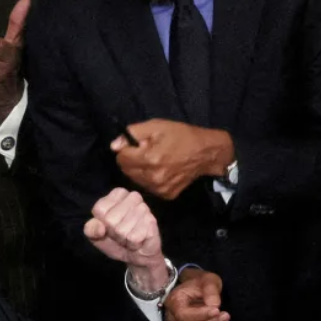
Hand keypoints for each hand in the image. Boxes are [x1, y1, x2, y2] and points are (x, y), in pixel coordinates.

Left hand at [83, 188, 164, 283]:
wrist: (137, 255)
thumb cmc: (116, 241)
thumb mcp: (97, 236)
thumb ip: (91, 229)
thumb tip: (99, 227)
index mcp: (117, 194)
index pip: (100, 209)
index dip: (102, 223)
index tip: (108, 226)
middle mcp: (132, 197)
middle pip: (110, 219)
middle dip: (113, 232)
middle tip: (120, 234)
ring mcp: (144, 208)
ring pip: (122, 230)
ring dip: (123, 239)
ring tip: (129, 237)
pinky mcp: (151, 221)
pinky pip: (133, 238)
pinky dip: (132, 244)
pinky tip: (138, 241)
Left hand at [110, 119, 232, 199]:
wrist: (206, 153)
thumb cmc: (181, 135)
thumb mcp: (156, 126)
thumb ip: (132, 133)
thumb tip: (114, 146)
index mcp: (149, 159)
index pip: (121, 158)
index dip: (127, 149)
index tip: (138, 145)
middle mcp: (153, 178)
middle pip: (127, 171)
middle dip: (132, 160)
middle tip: (148, 152)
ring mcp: (160, 189)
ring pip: (136, 180)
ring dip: (140, 170)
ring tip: (155, 160)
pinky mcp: (167, 195)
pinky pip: (148, 187)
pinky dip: (150, 179)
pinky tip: (162, 170)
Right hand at [163, 268, 230, 320]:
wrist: (198, 289)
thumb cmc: (201, 284)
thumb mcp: (207, 279)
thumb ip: (210, 289)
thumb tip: (214, 305)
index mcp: (174, 302)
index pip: (183, 315)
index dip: (200, 315)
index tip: (218, 310)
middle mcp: (173, 319)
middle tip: (227, 317)